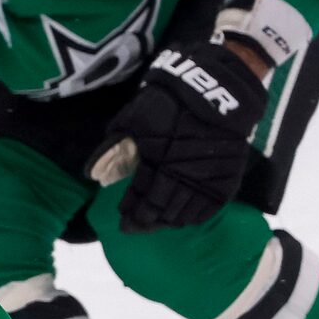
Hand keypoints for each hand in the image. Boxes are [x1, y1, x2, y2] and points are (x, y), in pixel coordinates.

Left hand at [89, 38, 268, 231]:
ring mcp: (205, 180)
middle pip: (159, 211)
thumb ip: (112, 148)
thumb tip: (92, 173)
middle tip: (133, 227)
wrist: (214, 92)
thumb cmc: (167, 103)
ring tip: (156, 222)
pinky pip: (208, 209)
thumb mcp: (132, 121)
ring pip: (182, 214)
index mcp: (156, 163)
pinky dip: (193, 217)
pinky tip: (182, 218)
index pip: (140, 197)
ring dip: (166, 221)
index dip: (130, 210)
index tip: (122, 217)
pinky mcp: (226, 180)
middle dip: (144, 221)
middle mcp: (180, 177)